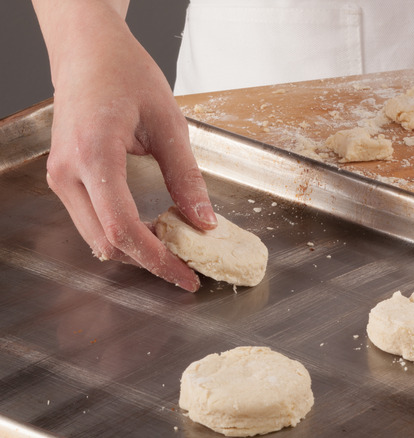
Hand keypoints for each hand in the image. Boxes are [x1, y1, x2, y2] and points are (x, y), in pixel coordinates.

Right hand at [33, 0, 216, 290]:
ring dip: (135, 249)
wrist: (88, 52)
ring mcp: (60, 178)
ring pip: (95, 237)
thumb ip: (186, 177)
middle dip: (148, 261)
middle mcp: (68, 173)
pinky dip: (121, 233)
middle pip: (106, 243)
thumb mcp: (169, 123)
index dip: (158, 260)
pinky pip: (91, 220)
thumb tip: (205, 222)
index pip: (124, 229)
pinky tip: (152, 228)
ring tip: (175, 247)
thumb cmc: (126, 74)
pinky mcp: (64, 178)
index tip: (187, 276)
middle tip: (187, 266)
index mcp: (94, 155)